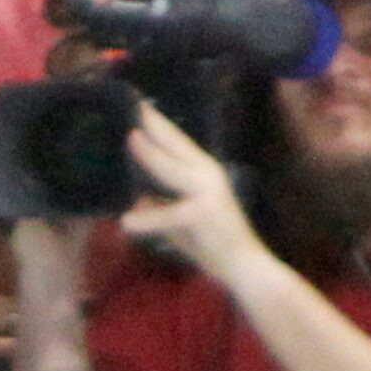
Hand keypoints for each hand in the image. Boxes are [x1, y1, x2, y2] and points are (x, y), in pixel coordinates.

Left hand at [116, 100, 263, 280]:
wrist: (244, 267)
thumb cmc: (212, 243)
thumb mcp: (179, 221)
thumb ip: (160, 207)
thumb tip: (137, 198)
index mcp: (203, 173)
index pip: (177, 142)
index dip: (158, 124)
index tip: (140, 104)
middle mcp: (208, 175)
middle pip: (177, 144)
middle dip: (155, 124)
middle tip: (135, 103)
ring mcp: (208, 193)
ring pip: (171, 169)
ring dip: (150, 154)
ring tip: (130, 137)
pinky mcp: (203, 214)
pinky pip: (168, 215)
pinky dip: (147, 220)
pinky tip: (126, 223)